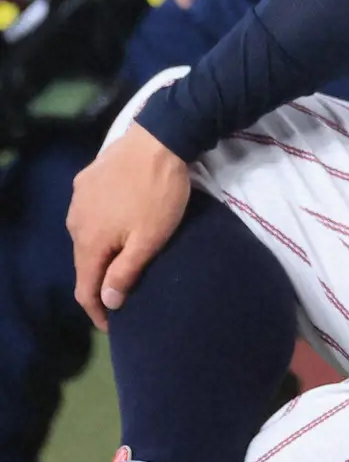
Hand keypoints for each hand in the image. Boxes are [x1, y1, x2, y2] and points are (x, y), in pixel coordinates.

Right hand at [66, 121, 190, 329]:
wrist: (160, 137)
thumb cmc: (159, 192)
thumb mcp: (150, 237)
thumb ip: (125, 271)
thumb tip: (107, 300)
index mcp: (88, 241)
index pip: (84, 288)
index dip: (97, 310)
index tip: (113, 324)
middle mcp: (75, 222)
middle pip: (84, 261)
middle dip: (100, 280)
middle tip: (122, 290)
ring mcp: (78, 197)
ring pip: (86, 234)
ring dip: (102, 248)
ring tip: (121, 256)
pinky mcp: (87, 177)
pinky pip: (90, 210)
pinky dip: (102, 223)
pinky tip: (118, 221)